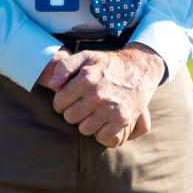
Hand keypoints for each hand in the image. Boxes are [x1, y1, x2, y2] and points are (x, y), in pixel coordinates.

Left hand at [46, 44, 164, 147]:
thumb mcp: (86, 56)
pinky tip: (104, 120)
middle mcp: (97, 94)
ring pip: (84, 129)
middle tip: (82, 105)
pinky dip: (102, 131)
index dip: (61, 102)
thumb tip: (52, 85)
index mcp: (86, 78)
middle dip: (73, 112)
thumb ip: (64, 66)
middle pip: (70, 117)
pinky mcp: (122, 119)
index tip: (69, 99)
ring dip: (87, 122)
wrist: (139, 69)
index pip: (59, 102)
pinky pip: (102, 136)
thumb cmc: (108, 64)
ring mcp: (110, 108)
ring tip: (93, 112)